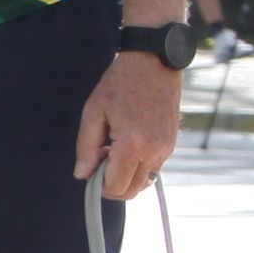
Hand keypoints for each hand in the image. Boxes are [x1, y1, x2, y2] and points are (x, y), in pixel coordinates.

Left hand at [75, 47, 181, 199]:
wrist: (154, 62)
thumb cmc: (120, 82)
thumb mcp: (94, 111)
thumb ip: (86, 147)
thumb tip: (82, 175)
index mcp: (133, 144)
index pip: (115, 186)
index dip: (98, 184)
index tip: (91, 166)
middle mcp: (154, 151)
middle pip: (131, 191)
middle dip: (112, 184)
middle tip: (101, 159)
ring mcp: (166, 148)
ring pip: (144, 182)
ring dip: (126, 175)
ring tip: (115, 149)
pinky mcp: (172, 143)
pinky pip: (153, 168)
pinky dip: (139, 166)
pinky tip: (129, 143)